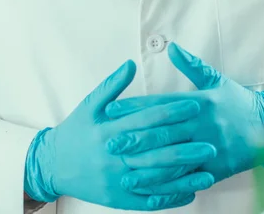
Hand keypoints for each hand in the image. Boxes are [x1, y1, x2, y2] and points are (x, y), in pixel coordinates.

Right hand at [24, 60, 217, 210]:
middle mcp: (114, 156)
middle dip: (185, 148)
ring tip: (209, 174)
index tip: (196, 105)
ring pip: (154, 180)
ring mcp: (116, 180)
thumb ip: (112, 85)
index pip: (146, 119)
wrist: (51, 165)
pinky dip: (168, 199)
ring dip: (183, 178)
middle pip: (155, 152)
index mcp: (109, 130)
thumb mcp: (89, 105)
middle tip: (212, 143)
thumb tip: (131, 64)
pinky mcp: (117, 199)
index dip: (171, 111)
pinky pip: (146, 201)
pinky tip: (190, 194)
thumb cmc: (75, 131)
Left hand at [106, 44, 263, 181]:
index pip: (163, 104)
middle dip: (136, 137)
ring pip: (175, 156)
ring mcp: (210, 147)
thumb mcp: (217, 80)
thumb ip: (191, 65)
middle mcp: (204, 124)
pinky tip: (153, 185)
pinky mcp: (216, 166)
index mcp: (200, 102)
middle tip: (111, 141)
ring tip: (124, 167)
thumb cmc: (239, 102)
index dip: (137, 107)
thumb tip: (171, 46)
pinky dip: (170, 182)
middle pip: (165, 131)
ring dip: (148, 163)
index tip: (114, 110)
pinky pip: (190, 175)